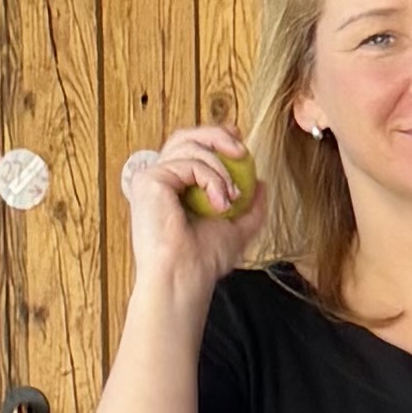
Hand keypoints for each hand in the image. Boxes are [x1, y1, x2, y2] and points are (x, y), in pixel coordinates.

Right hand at [115, 128, 256, 304]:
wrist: (186, 277)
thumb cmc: (203, 262)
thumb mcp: (237, 230)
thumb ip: (251, 208)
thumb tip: (262, 183)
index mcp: (174, 189)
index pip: (190, 149)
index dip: (213, 136)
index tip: (239, 141)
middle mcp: (158, 181)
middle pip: (184, 136)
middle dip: (216, 135)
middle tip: (242, 150)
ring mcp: (151, 178)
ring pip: (189, 146)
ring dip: (220, 168)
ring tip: (231, 197)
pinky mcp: (149, 180)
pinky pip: (190, 163)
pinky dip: (213, 179)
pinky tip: (220, 203)